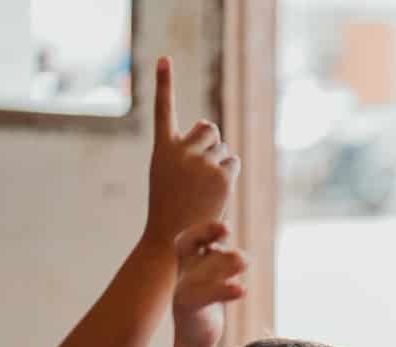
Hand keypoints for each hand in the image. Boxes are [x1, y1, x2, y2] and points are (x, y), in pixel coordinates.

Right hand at [143, 57, 240, 248]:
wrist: (174, 237)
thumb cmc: (170, 207)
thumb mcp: (168, 173)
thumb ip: (183, 150)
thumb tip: (209, 130)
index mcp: (163, 148)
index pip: (163, 109)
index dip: (164, 83)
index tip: (164, 58)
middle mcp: (181, 150)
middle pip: (208, 128)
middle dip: (211, 141)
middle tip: (203, 168)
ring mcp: (202, 162)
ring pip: (222, 147)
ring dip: (220, 160)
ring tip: (205, 186)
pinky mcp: (221, 175)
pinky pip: (233, 162)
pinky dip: (230, 172)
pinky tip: (218, 189)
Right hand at [171, 221, 246, 346]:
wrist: (195, 336)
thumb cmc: (208, 302)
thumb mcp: (216, 277)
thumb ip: (224, 261)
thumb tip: (242, 256)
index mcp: (189, 261)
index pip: (188, 238)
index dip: (204, 230)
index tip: (226, 227)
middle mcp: (184, 272)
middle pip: (190, 246)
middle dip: (207, 234)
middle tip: (229, 232)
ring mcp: (183, 289)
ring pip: (200, 270)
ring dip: (224, 263)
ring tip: (246, 260)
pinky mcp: (188, 308)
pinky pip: (204, 295)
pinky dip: (223, 290)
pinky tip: (241, 289)